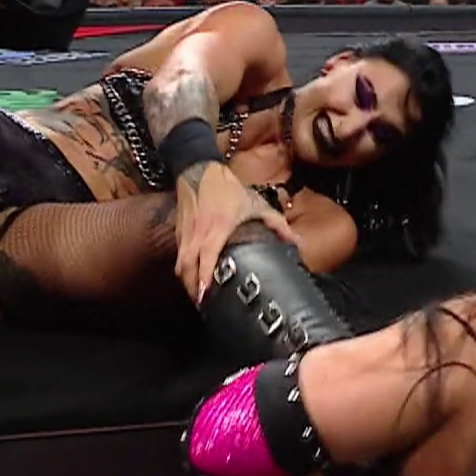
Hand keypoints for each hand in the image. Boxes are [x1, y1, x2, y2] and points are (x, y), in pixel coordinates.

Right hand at [174, 163, 300, 303]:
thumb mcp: (256, 204)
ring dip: (187, 282)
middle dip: (193, 290)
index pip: (205, 259)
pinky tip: (193, 278)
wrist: (199, 169)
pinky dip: (184, 270)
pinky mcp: (179, 232)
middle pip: (187, 269)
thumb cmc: (228, 189)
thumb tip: (296, 242)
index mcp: (217, 229)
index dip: (203, 279)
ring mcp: (186, 234)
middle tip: (203, 305)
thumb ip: (277, 224)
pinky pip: (179, 256)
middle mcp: (198, 234)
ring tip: (198, 297)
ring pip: (180, 265)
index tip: (206, 297)